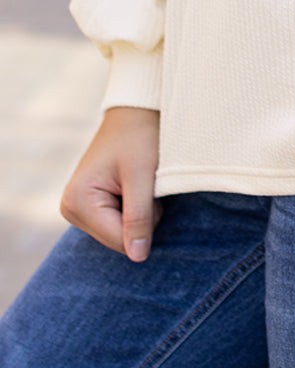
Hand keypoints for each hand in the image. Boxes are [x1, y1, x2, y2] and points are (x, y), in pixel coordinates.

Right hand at [60, 106, 161, 261]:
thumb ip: (139, 217)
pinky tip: (132, 184)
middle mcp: (70, 208)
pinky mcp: (89, 205)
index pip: (119, 241)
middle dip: (141, 217)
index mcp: (77, 202)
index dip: (146, 223)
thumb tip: (137, 258)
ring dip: (138, 212)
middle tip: (145, 182)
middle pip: (118, 240)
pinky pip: (118, 222)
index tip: (150, 190)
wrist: (137, 109)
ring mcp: (78, 207)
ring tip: (138, 180)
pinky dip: (133, 207)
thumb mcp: (143, 176)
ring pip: (121, 233)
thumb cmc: (140, 136)